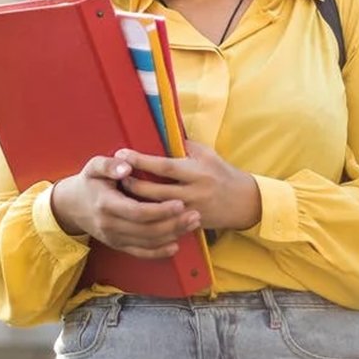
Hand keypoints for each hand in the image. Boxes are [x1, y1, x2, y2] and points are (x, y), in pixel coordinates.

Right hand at [50, 154, 201, 258]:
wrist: (71, 205)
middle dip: (173, 224)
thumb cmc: (89, 181)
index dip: (160, 210)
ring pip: (147, 242)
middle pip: (147, 230)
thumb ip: (109, 165)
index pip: (137, 212)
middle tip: (195, 214)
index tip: (180, 203)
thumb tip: (126, 166)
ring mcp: (114, 238)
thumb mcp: (94, 166)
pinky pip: (140, 253)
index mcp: (106, 204)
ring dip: (172, 235)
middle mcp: (110, 225)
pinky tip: (176, 245)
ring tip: (193, 224)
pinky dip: (159, 252)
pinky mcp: (117, 245)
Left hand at [116, 141, 260, 231]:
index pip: (164, 166)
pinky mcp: (190, 224)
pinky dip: (149, 217)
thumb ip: (184, 146)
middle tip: (115, 176)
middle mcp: (193, 192)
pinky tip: (135, 212)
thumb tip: (159, 134)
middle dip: (133, 184)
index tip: (122, 153)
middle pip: (156, 191)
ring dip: (137, 202)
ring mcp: (191, 211)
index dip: (142, 160)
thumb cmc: (222, 172)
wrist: (243, 202)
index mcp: (197, 171)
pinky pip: (165, 223)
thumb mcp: (207, 154)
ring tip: (120, 193)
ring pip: (157, 210)